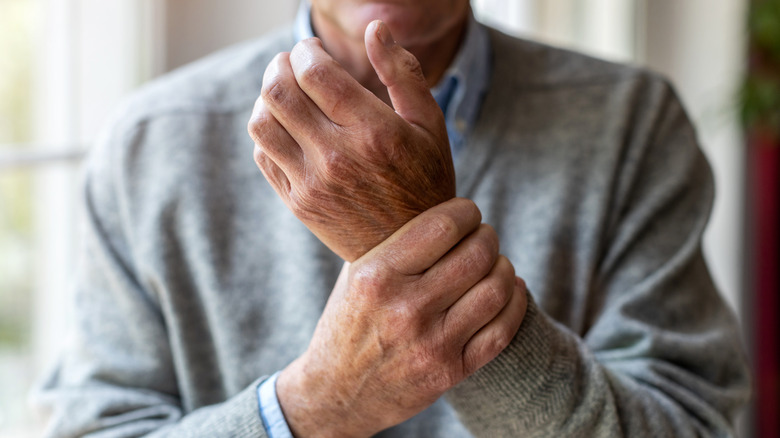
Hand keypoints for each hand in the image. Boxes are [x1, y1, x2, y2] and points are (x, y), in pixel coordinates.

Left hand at [248, 20, 454, 261]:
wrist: (410, 251)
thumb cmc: (425, 180)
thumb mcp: (429, 125)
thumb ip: (403, 73)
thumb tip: (376, 28)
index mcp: (374, 132)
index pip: (316, 73)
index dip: (306, 50)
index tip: (311, 49)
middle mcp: (338, 158)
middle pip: (280, 92)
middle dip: (279, 66)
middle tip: (291, 63)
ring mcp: (313, 184)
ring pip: (262, 122)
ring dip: (267, 97)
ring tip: (285, 92)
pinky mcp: (298, 203)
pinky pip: (263, 154)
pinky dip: (267, 131)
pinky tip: (287, 126)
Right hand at [276, 198, 527, 437]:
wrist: (337, 393)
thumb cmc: (348, 322)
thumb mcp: (355, 275)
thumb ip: (394, 243)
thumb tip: (442, 205)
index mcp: (376, 277)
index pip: (442, 226)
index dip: (466, 212)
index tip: (467, 213)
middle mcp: (405, 309)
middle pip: (477, 255)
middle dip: (488, 237)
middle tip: (483, 236)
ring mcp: (431, 344)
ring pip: (496, 289)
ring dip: (503, 267)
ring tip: (494, 263)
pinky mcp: (451, 371)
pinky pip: (502, 330)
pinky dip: (515, 302)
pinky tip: (510, 290)